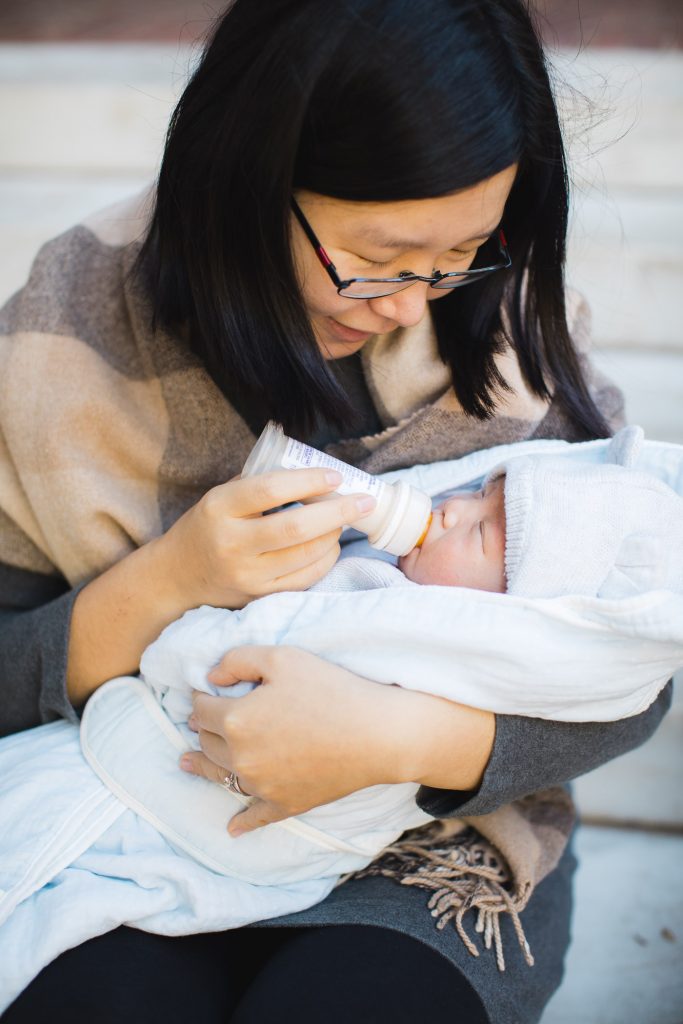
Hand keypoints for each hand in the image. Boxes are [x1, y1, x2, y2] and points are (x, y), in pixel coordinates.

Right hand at [158, 469, 375, 609]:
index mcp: (219, 508)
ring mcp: (246, 575)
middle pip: (296, 527)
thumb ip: (259, 483)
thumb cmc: (207, 528)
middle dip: (338, 512)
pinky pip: (304, 578)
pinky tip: (331, 545)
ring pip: (306, 555)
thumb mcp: (220, 498)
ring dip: (335, 535)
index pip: (270, 489)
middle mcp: (232, 543)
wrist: (176, 578)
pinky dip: (325, 560)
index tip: (336, 477)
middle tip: (365, 501)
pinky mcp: (258, 596)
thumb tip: (312, 469)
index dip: (309, 481)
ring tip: (345, 520)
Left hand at [180, 645, 420, 835]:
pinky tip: (233, 828)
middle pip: (208, 741)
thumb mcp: (282, 658)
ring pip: (221, 775)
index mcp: (235, 720)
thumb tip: (210, 677)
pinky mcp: (285, 804)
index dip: (202, 697)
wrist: (377, 734)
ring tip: (186, 763)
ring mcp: (262, 786)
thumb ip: (238, 660)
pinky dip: (242, 822)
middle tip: (203, 719)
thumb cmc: (332, 689)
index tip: (207, 691)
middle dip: (203, 727)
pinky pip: (255, 817)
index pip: (202, 708)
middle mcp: (241, 757)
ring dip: (203, 767)